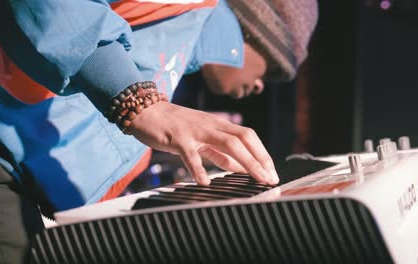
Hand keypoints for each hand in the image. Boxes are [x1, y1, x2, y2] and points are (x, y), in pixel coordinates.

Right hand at [128, 101, 278, 185]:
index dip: (262, 153)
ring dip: (244, 162)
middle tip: (269, 178)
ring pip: (226, 143)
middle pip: (243, 138)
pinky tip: (205, 182)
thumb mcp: (202, 138)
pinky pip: (190, 154)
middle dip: (259, 158)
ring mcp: (195, 131)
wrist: (146, 112)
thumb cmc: (175, 127)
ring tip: (255, 179)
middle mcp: (211, 125)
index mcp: (218, 124)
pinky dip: (198, 169)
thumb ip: (220, 153)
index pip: (248, 136)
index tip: (271, 171)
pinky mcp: (177, 138)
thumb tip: (241, 167)